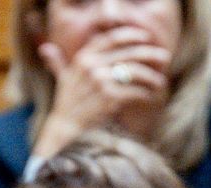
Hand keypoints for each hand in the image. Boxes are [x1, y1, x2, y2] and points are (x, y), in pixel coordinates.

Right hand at [32, 26, 171, 157]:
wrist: (65, 129)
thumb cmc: (65, 105)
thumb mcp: (61, 79)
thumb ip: (57, 63)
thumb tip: (45, 48)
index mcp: (83, 58)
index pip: (111, 38)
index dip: (131, 35)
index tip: (145, 37)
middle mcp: (92, 66)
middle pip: (129, 53)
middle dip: (150, 54)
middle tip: (165, 57)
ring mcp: (101, 82)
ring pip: (135, 72)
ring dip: (152, 76)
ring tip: (160, 81)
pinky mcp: (110, 98)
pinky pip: (135, 91)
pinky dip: (146, 93)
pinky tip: (151, 95)